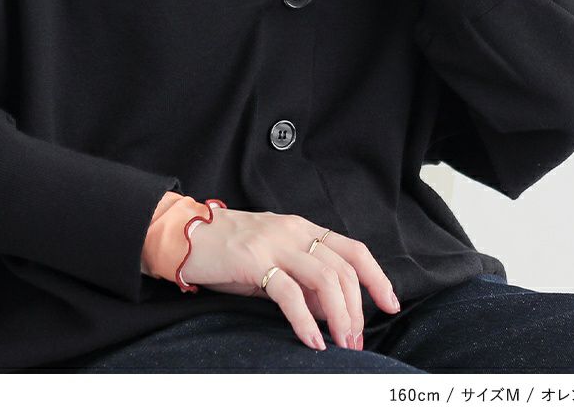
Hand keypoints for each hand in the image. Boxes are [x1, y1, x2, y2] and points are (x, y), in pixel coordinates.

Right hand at [181, 206, 400, 351]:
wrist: (184, 236)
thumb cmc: (226, 251)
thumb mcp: (271, 261)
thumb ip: (301, 278)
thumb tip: (331, 308)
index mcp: (301, 229)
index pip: (352, 250)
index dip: (377, 277)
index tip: (389, 304)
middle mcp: (293, 231)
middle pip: (344, 268)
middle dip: (357, 308)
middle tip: (354, 340)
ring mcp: (274, 243)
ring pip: (325, 278)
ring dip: (339, 316)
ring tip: (340, 344)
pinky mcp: (253, 260)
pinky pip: (290, 293)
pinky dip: (306, 321)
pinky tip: (311, 341)